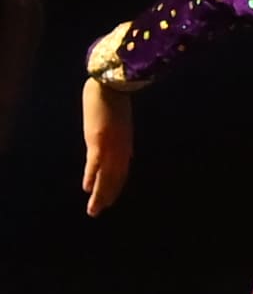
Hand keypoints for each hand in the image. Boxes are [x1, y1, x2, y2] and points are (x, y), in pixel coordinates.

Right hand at [82, 80, 130, 215]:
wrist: (113, 82)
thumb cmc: (115, 98)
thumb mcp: (119, 120)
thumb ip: (119, 134)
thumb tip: (121, 146)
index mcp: (125, 142)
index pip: (122, 169)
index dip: (116, 184)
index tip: (111, 198)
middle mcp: (121, 147)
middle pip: (116, 177)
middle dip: (108, 194)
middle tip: (100, 210)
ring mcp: (111, 144)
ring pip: (106, 175)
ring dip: (100, 194)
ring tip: (94, 210)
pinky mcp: (99, 139)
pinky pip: (95, 163)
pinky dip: (91, 177)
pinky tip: (87, 189)